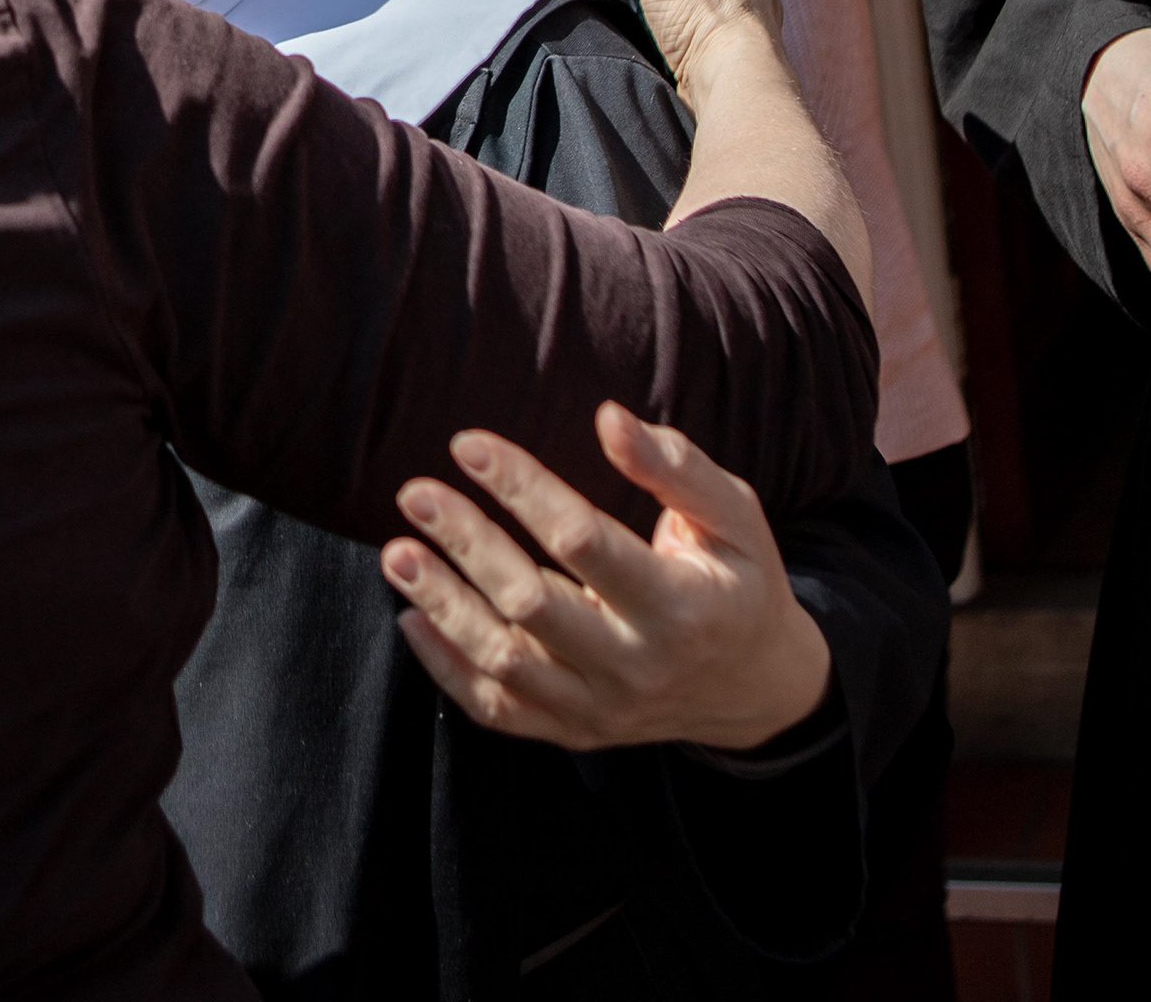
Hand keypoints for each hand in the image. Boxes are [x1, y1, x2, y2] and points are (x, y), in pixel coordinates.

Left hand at [380, 402, 833, 752]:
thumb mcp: (734, 516)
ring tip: (395, 553)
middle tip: (415, 493)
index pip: (584, 541)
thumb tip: (607, 418)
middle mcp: (638, 666)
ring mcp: (602, 709)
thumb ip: (675, 467)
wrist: (755, 689)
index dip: (523, 488)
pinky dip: (446, 669)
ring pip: (505, 664)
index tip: (469, 445)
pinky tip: (411, 617)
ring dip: (443, 606)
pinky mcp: (574, 732)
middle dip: (467, 545)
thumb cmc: (739, 581)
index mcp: (682, 606)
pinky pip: (498, 711)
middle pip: (532, 604)